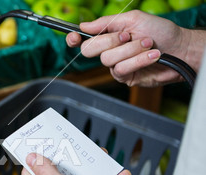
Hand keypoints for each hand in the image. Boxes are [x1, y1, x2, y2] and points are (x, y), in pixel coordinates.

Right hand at [66, 10, 187, 86]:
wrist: (180, 49)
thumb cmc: (161, 32)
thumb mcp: (133, 19)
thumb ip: (107, 22)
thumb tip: (84, 26)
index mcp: (108, 35)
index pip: (84, 39)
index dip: (74, 39)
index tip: (73, 38)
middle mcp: (109, 51)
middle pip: (90, 50)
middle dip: (110, 41)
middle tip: (128, 36)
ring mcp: (116, 65)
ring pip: (107, 59)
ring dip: (131, 50)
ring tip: (148, 44)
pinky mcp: (125, 77)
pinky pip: (121, 69)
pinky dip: (138, 60)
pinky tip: (151, 55)